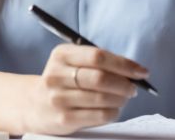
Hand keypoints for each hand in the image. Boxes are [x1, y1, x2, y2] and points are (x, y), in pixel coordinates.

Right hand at [22, 44, 147, 134]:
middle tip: (133, 88)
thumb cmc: (62, 80)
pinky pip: (99, 116)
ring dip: (121, 99)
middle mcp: (56, 75)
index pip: (98, 56)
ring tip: (124, 98)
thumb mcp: (71, 62)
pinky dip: (113, 113)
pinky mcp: (64, 118)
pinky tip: (114, 109)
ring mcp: (58, 98)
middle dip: (124, 84)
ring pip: (102, 98)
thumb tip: (133, 69)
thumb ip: (98, 62)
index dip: (124, 64)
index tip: (141, 71)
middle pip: (100, 78)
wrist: (33, 104)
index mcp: (61, 55)